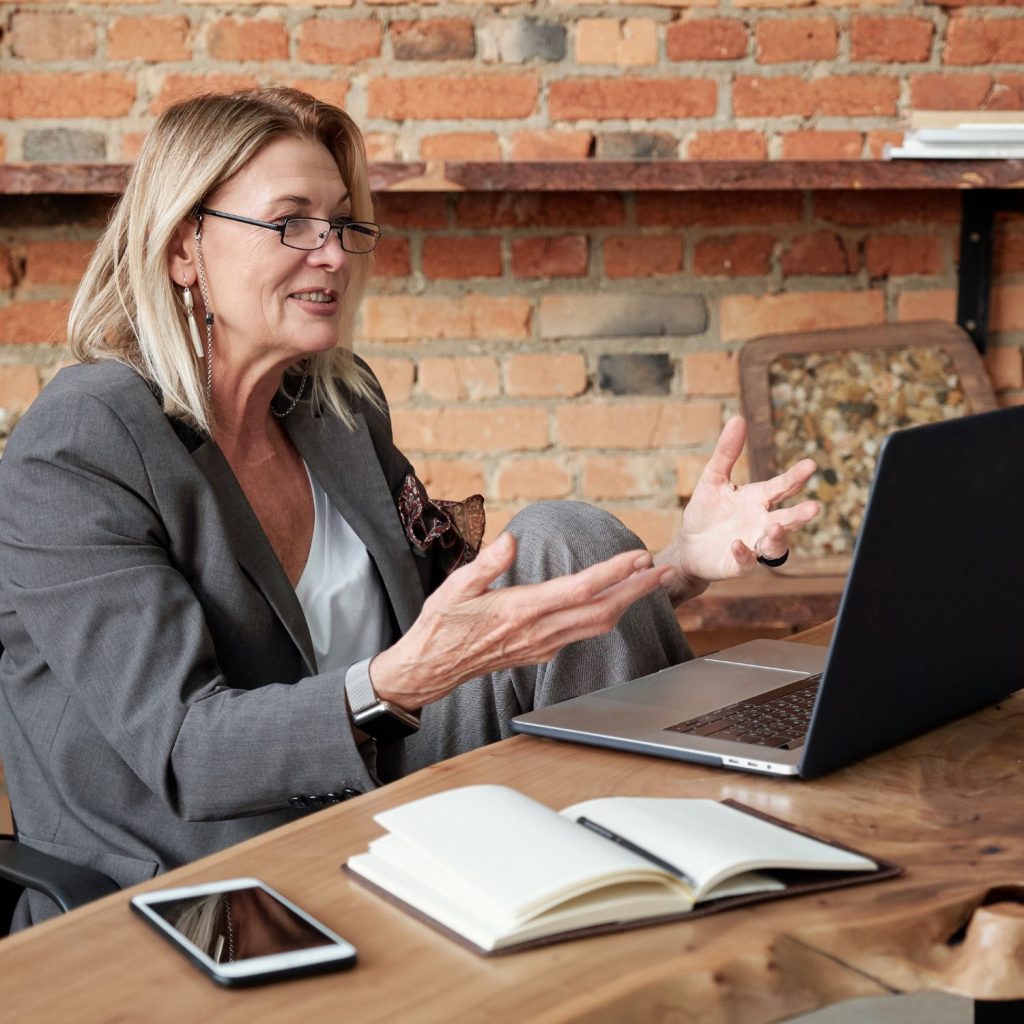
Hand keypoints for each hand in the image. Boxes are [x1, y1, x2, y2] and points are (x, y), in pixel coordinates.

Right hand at [369, 533, 675, 710]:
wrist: (431, 668)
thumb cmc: (440, 624)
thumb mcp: (454, 587)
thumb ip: (486, 564)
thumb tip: (510, 539)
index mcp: (520, 609)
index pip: (578, 590)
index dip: (613, 573)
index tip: (638, 557)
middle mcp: (538, 630)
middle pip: (600, 611)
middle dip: (636, 591)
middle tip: (663, 570)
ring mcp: (542, 645)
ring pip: (596, 626)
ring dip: (627, 604)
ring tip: (648, 583)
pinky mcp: (540, 652)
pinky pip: (582, 634)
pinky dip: (606, 616)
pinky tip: (614, 603)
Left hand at [656, 415, 818, 603]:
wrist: (688, 547)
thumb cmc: (706, 512)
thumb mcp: (713, 478)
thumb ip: (727, 452)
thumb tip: (739, 418)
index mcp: (758, 499)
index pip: (781, 487)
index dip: (795, 477)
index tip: (810, 464)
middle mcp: (762, 522)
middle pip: (786, 518)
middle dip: (799, 515)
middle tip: (813, 508)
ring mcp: (753, 544)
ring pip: (774, 545)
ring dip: (778, 537)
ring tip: (777, 527)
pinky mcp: (738, 564)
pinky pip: (746, 562)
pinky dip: (744, 554)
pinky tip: (738, 544)